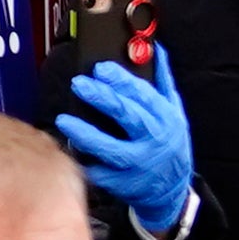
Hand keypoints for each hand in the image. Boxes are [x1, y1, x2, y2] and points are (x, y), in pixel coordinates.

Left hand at [51, 40, 200, 238]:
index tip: (100, 68)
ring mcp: (137, 164)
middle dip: (101, 98)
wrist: (172, 190)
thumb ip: (163, 81)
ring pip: (110, 149)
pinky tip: (68, 150)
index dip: (121, 80)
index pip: (142, 94)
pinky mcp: (122, 184)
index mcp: (165, 118)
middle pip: (126, 116)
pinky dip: (83, 163)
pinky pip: (99, 173)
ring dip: (85, 134)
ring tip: (64, 119)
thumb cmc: (170, 144)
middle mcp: (152, 140)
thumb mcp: (174, 111)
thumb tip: (156, 49)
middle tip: (79, 84)